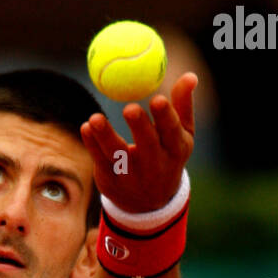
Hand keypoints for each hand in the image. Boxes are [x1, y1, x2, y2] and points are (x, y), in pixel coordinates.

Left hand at [80, 72, 196, 214]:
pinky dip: (92, 144)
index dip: (166, 117)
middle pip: (147, 146)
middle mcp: (155, 166)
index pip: (172, 132)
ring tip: (94, 119)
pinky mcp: (111, 181)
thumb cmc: (167, 155)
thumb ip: (182, 105)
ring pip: (117, 156)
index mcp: (175, 150)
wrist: (148, 202)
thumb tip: (190, 75)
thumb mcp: (181, 134)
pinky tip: (87, 128)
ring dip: (105, 137)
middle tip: (130, 108)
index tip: (158, 99)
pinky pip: (99, 160)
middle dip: (139, 128)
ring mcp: (131, 176)